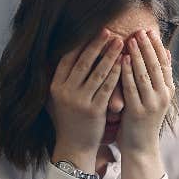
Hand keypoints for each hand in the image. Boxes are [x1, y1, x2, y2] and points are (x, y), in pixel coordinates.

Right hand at [48, 29, 123, 167]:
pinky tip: (124, 62)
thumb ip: (57, 79)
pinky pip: (107, 87)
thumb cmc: (68, 121)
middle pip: (83, 62)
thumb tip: (54, 56)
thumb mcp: (55, 100)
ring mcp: (80, 101)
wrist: (74, 147)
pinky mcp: (94, 110)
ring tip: (121, 42)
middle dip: (97, 44)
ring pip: (98, 72)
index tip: (92, 31)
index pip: (67, 59)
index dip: (80, 44)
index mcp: (55, 86)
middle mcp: (65, 92)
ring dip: (110, 55)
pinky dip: (116, 73)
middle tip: (110, 31)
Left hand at [118, 29, 173, 156]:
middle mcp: (163, 96)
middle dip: (147, 46)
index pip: (164, 63)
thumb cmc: (143, 121)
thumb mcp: (155, 97)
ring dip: (138, 54)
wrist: (140, 148)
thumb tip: (166, 53)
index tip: (150, 31)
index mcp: (168, 91)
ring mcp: (151, 104)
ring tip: (131, 38)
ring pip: (145, 74)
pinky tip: (123, 59)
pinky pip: (132, 87)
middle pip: (155, 65)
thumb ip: (159, 77)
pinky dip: (128, 71)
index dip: (157, 46)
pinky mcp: (138, 111)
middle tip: (140, 30)